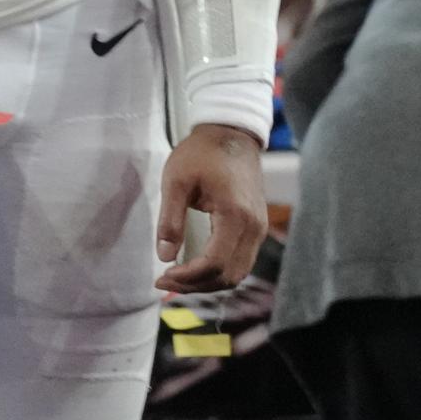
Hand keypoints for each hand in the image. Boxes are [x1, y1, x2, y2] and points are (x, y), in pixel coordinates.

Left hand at [155, 123, 267, 293]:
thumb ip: (170, 220)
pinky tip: (195, 268)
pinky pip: (241, 261)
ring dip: (207, 282)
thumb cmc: (202, 153)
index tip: (162, 275)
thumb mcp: (176, 181)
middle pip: (228, 275)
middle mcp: (254, 227)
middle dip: (195, 285)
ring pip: (237, 273)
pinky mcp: (256, 227)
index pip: (214, 263)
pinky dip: (219, 271)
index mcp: (235, 215)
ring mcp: (259, 229)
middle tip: (164, 282)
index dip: (188, 277)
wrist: (232, 134)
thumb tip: (164, 256)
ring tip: (177, 278)